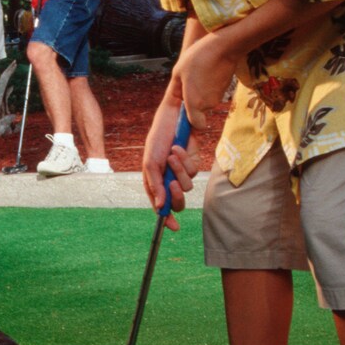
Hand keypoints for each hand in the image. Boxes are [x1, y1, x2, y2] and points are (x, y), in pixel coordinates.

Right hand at [141, 98, 197, 229]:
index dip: (166, 218)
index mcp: (154, 182)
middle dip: (177, 196)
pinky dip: (185, 160)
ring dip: (179, 170)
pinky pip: (194, 171)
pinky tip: (178, 148)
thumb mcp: (150, 163)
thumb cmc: (158, 138)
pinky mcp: (193, 162)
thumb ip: (155, 186)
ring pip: (187, 186)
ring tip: (171, 154)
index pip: (161, 206)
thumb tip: (159, 207)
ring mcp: (181, 171)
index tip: (172, 227)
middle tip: (173, 184)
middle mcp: (168, 179)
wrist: (174, 117)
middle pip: (177, 201)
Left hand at [168, 31, 233, 131]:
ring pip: (206, 100)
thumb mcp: (178, 72)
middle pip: (200, 111)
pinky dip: (208, 85)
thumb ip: (176, 89)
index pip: (197, 126)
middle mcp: (208, 104)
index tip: (185, 110)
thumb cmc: (198, 59)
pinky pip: (213, 91)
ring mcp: (219, 96)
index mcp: (195, 104)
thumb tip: (175, 98)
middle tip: (187, 84)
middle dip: (193, 101)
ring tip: (196, 73)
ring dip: (200, 91)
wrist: (224, 47)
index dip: (191, 122)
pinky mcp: (225, 88)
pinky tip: (205, 70)